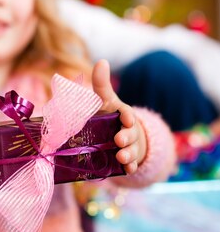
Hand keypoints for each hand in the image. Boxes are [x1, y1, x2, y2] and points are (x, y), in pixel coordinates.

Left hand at [92, 59, 146, 173]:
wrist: (117, 138)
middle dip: (126, 136)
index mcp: (122, 115)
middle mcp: (128, 130)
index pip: (127, 114)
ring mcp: (129, 146)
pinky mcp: (127, 159)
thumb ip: (102, 84)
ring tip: (121, 157)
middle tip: (119, 140)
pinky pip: (130, 164)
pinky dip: (130, 167)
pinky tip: (127, 170)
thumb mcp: (105, 101)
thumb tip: (101, 62)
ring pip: (131, 150)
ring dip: (128, 154)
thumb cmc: (109, 117)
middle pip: (130, 133)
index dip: (127, 116)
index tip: (126, 118)